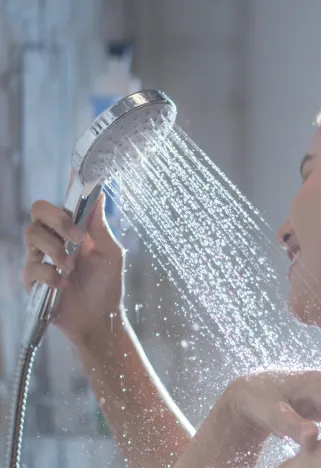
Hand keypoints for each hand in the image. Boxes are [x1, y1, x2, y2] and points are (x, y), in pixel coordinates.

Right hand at [21, 189, 124, 341]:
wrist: (100, 319)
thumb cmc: (107, 285)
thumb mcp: (111, 254)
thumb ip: (100, 227)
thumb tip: (98, 196)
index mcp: (74, 230)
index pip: (63, 202)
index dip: (67, 187)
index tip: (76, 175)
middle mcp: (54, 239)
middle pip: (38, 210)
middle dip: (58, 219)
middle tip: (78, 238)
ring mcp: (40, 258)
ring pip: (32, 234)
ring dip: (55, 249)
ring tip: (72, 267)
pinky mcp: (32, 279)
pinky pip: (31, 267)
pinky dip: (50, 275)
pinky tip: (64, 285)